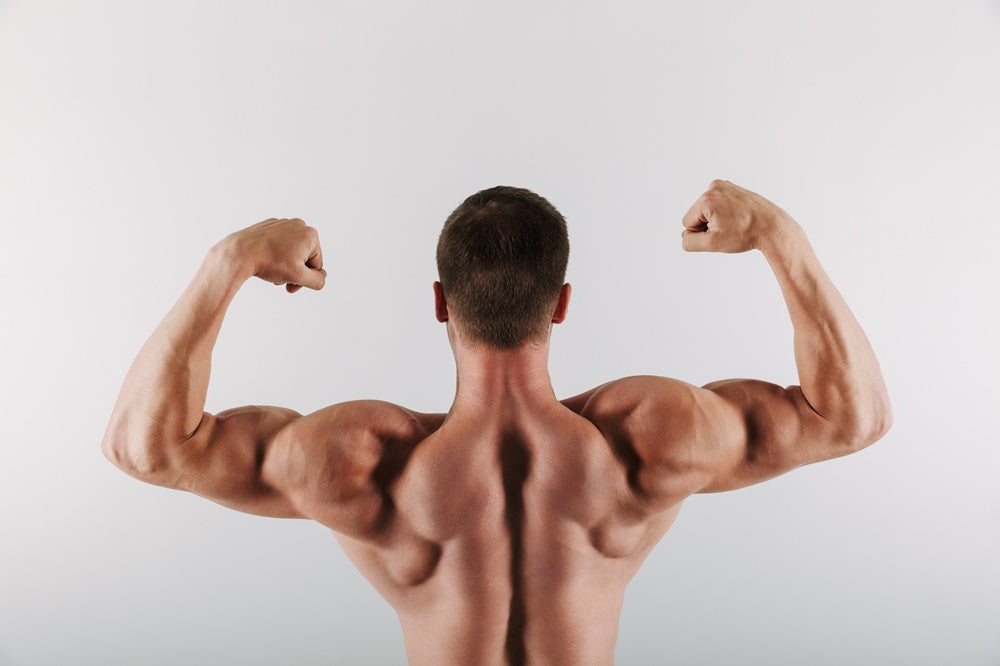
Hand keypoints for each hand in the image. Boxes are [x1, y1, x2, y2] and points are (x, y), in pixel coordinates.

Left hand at [222, 218, 326, 291]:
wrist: (239, 253)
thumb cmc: (269, 263)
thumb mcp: (298, 277)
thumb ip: (317, 281)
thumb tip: (322, 278)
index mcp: (310, 235)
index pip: (317, 265)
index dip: (305, 279)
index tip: (290, 285)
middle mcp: (299, 225)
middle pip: (304, 257)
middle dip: (294, 271)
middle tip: (281, 280)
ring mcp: (283, 224)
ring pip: (291, 252)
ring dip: (285, 265)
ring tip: (271, 270)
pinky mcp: (268, 226)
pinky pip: (278, 245)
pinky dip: (274, 255)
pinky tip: (264, 260)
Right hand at [681, 180, 797, 253]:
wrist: (773, 227)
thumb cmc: (746, 234)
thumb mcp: (713, 244)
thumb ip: (690, 242)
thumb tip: (685, 238)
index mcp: (707, 198)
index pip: (687, 222)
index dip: (701, 233)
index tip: (721, 233)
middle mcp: (715, 187)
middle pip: (697, 214)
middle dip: (709, 225)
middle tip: (730, 229)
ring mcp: (725, 185)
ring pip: (708, 210)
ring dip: (717, 220)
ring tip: (735, 223)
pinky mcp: (733, 188)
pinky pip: (719, 205)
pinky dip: (725, 213)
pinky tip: (738, 218)